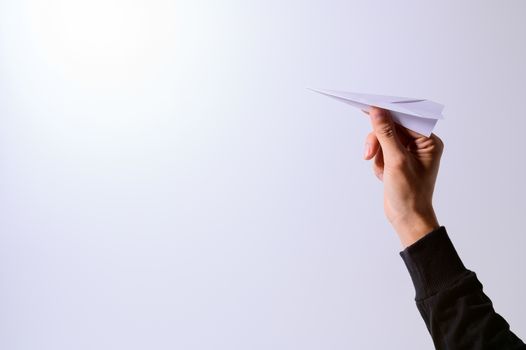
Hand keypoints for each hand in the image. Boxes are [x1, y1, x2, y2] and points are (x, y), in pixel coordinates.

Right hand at [363, 107, 443, 247]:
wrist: (407, 218)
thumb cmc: (409, 193)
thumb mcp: (396, 160)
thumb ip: (385, 133)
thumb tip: (376, 111)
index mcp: (428, 141)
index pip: (404, 119)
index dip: (386, 115)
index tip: (369, 108)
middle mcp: (420, 144)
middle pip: (390, 129)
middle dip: (379, 143)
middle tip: (369, 154)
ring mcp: (408, 153)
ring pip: (382, 140)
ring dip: (377, 155)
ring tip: (381, 171)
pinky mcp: (397, 161)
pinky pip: (380, 152)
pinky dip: (378, 163)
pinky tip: (383, 176)